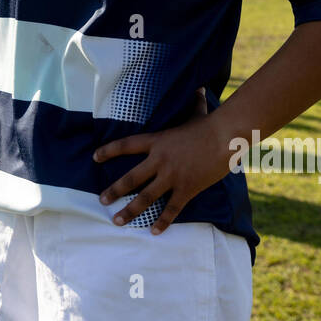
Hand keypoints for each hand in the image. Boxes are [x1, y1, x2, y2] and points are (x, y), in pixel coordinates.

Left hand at [92, 90, 232, 234]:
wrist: (225, 137)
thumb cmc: (211, 125)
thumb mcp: (197, 113)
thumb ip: (194, 103)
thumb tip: (200, 89)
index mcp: (157, 141)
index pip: (126, 146)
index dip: (108, 151)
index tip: (94, 158)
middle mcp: (159, 160)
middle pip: (130, 178)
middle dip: (114, 191)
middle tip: (101, 201)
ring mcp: (172, 176)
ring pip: (145, 197)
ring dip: (130, 211)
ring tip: (116, 221)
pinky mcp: (187, 189)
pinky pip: (171, 209)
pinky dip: (162, 222)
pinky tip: (153, 232)